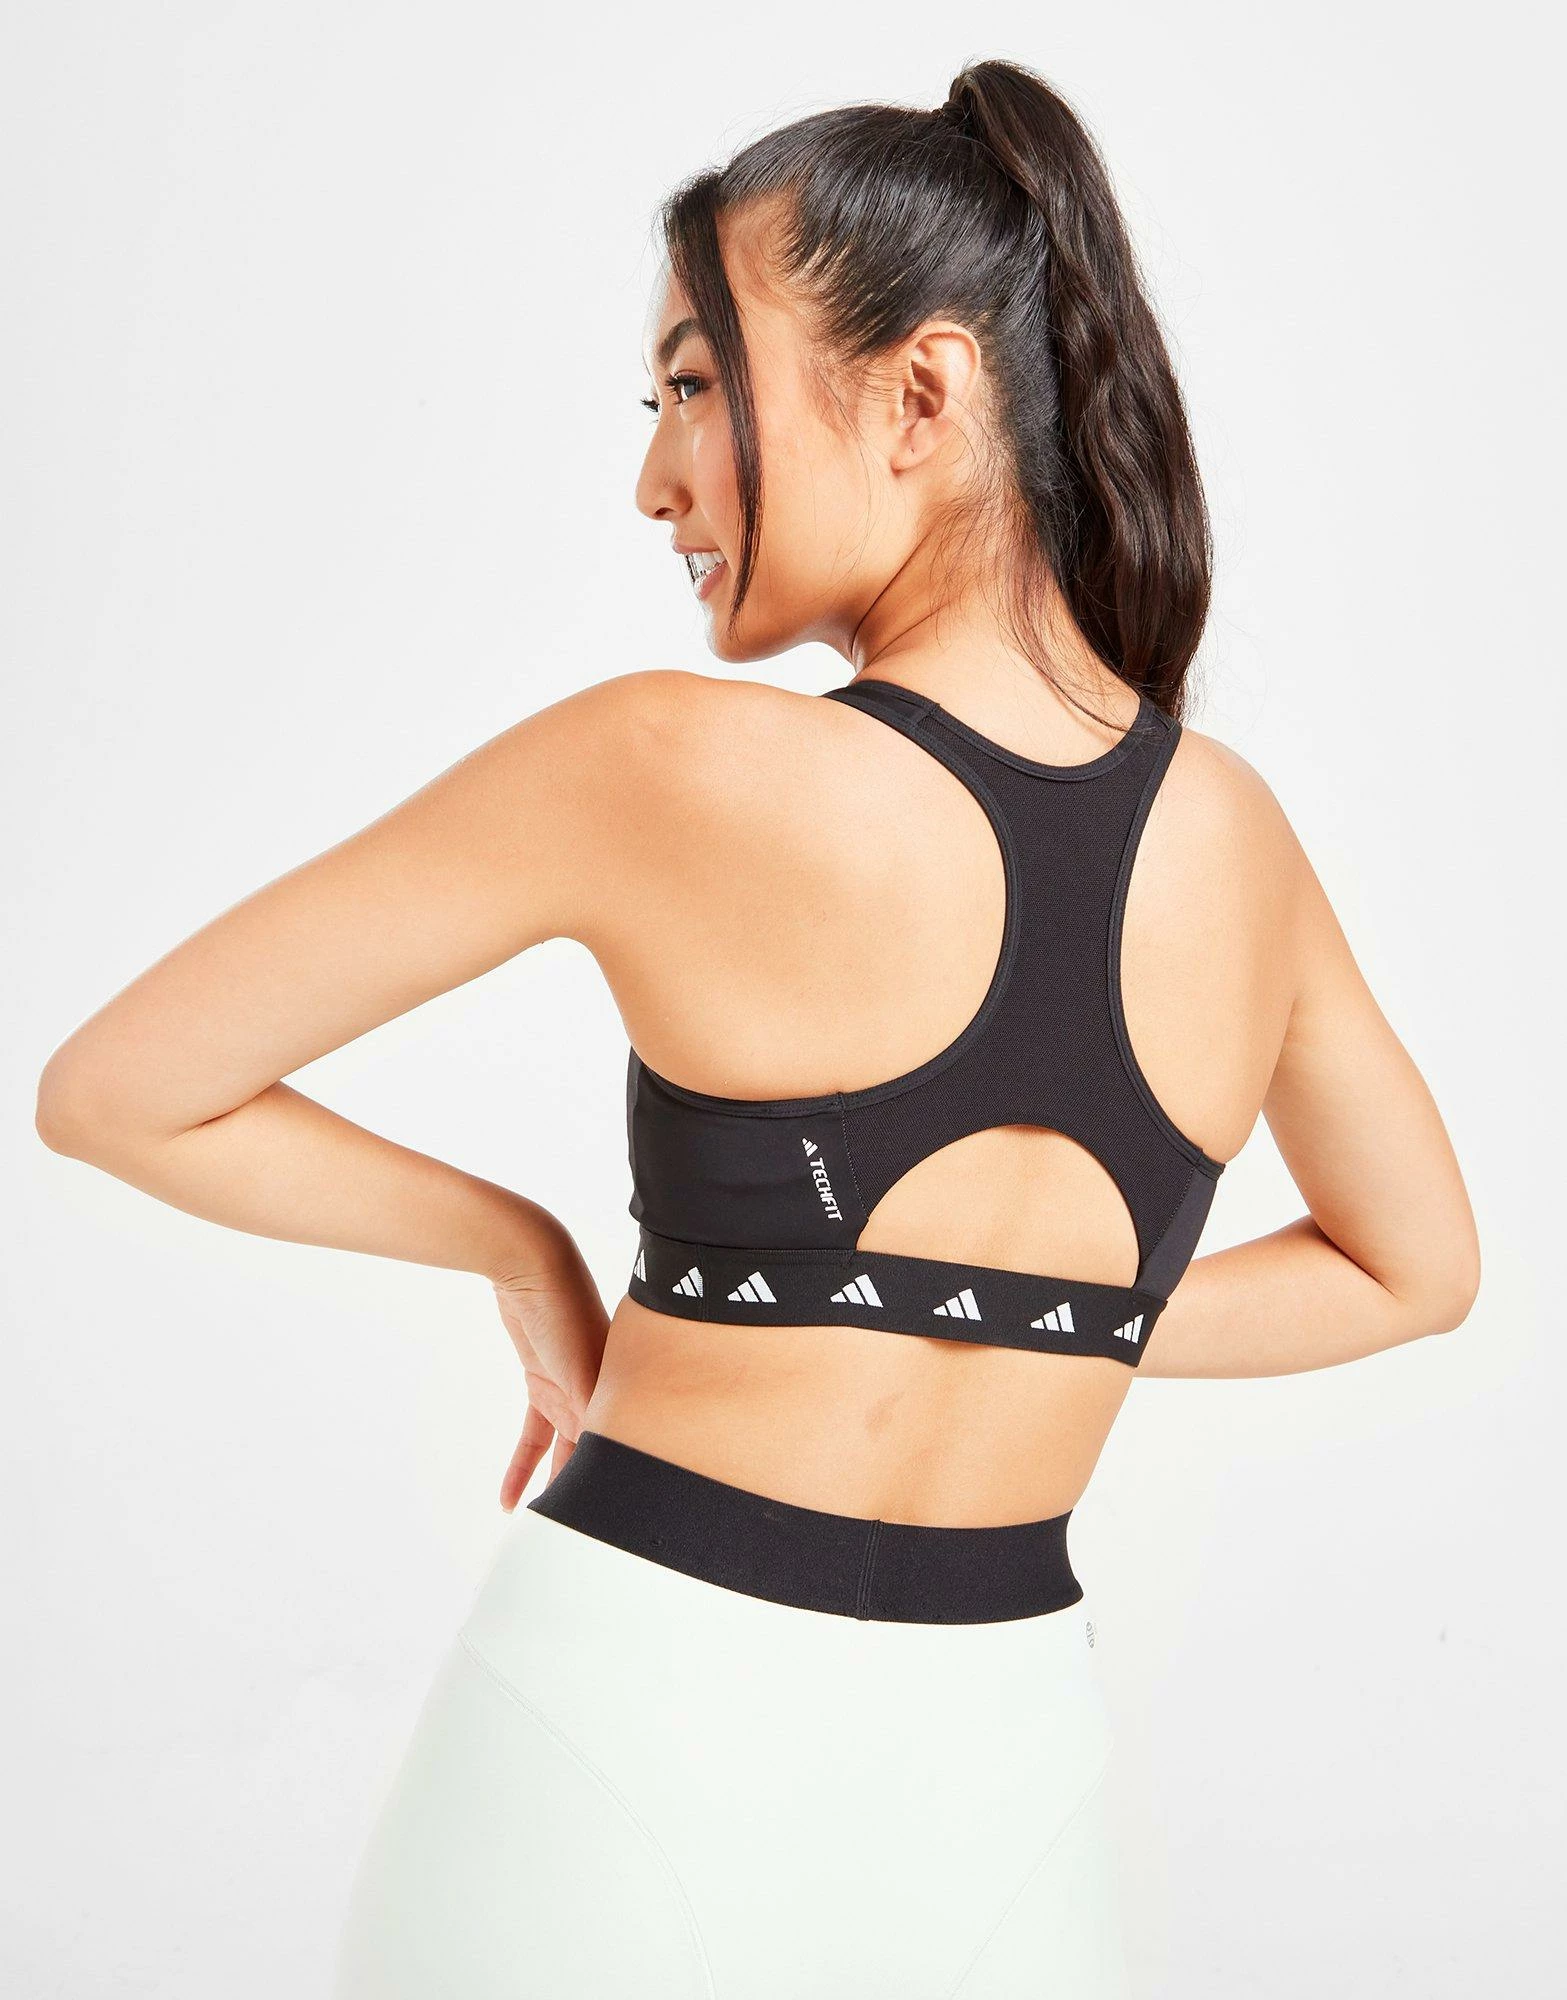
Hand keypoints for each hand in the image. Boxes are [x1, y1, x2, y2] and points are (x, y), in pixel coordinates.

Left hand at [490, 1232, 608, 1511]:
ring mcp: (573, 1388)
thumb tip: (595, 1463)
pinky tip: (507, 1500)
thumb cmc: (565, 1310)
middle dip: (591, 1494)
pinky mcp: (543, 1383)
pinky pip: (534, 1437)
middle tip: (582, 1543)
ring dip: (556, 1486)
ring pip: (566, 1451)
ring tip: (547, 1530)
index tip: (613, 1534)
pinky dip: (521, 1468)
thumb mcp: (581, 1372)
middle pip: (599, 1454)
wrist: (529, 1264)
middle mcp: (604, 1392)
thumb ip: (591, 1415)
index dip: (620, 1490)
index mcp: (623, 1390)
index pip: (626, 1449)